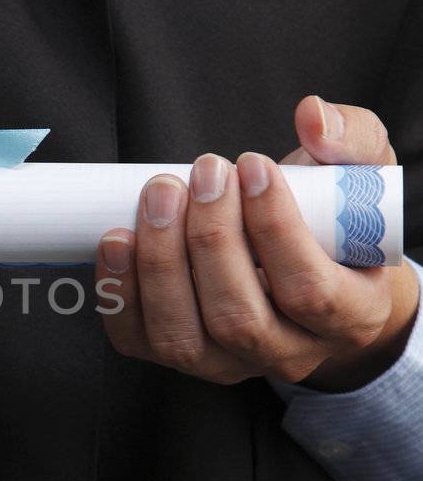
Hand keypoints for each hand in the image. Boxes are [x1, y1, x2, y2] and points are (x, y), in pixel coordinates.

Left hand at [96, 96, 418, 391]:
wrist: (314, 271)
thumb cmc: (336, 222)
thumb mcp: (363, 175)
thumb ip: (350, 139)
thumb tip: (311, 116)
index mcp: (350, 316)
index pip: (310, 292)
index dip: (276, 230)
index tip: (253, 166)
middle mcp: (290, 353)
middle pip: (239, 318)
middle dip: (210, 239)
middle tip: (204, 172)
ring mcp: (231, 363)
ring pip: (185, 337)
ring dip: (160, 262)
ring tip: (159, 194)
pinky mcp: (183, 356)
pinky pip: (140, 342)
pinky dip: (120, 293)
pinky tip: (117, 240)